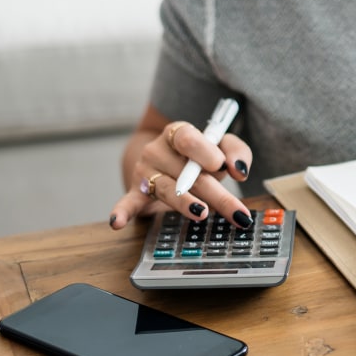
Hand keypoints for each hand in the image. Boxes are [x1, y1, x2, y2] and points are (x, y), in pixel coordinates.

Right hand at [109, 119, 253, 229]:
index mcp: (178, 133)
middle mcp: (157, 150)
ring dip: (185, 203)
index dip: (204, 152)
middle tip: (238, 212)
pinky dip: (122, 212)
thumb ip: (236, 152)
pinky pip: (128, 202)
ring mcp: (145, 172)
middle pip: (187, 173)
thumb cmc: (201, 155)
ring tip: (201, 212)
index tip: (220, 166)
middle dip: (216, 194)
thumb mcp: (222, 147)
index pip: (188, 139)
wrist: (167, 159)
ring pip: (167, 189)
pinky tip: (116, 223)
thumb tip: (239, 170)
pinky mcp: (136, 192)